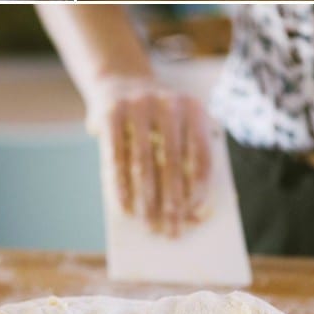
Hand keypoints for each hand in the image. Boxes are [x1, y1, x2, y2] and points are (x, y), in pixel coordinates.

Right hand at [89, 77, 211, 236]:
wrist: (118, 80)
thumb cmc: (155, 120)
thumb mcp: (176, 129)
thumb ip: (187, 162)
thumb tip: (194, 214)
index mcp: (194, 108)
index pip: (202, 157)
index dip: (199, 191)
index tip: (195, 219)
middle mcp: (168, 103)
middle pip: (173, 164)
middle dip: (172, 203)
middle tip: (172, 233)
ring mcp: (137, 104)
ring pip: (144, 163)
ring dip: (146, 200)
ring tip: (149, 227)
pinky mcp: (111, 111)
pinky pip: (116, 156)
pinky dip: (120, 186)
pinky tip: (124, 208)